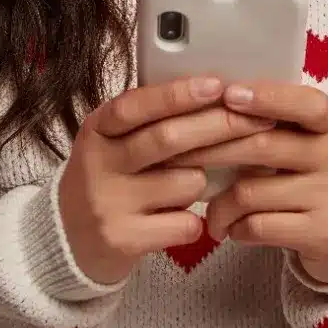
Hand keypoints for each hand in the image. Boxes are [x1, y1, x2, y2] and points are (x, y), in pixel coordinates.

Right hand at [58, 76, 275, 285]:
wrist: (69, 242)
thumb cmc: (110, 182)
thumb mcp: (115, 144)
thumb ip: (151, 122)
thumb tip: (217, 95)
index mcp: (98, 130)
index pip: (137, 105)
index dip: (179, 94)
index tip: (217, 85)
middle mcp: (98, 163)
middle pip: (167, 139)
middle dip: (219, 126)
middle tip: (258, 120)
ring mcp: (108, 202)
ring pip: (185, 182)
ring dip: (203, 181)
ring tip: (192, 185)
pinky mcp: (122, 238)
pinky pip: (185, 223)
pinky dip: (196, 221)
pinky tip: (185, 220)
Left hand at [162, 82, 327, 286]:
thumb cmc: (308, 181)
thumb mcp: (301, 146)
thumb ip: (267, 126)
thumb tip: (203, 105)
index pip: (305, 103)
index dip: (267, 96)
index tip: (228, 94)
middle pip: (263, 145)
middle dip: (211, 151)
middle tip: (174, 158)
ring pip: (253, 191)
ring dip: (219, 205)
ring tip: (209, 213)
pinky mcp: (324, 232)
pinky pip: (260, 226)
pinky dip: (235, 229)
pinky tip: (231, 230)